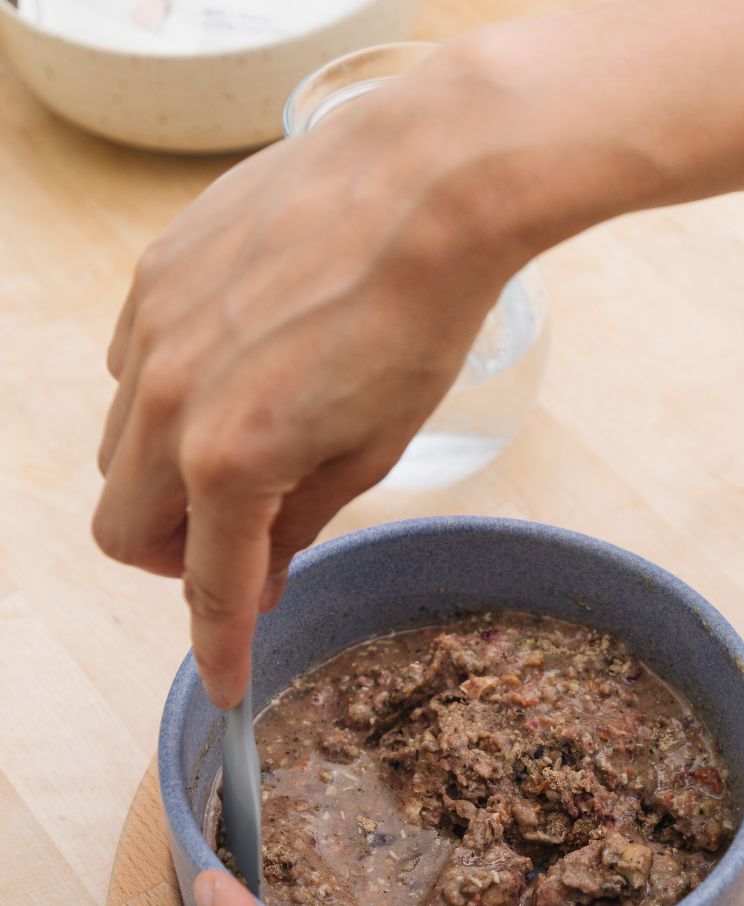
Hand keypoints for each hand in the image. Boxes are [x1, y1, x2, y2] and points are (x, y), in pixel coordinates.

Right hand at [91, 42, 525, 709]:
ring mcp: (150, 332)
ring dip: (168, 479)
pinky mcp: (152, 277)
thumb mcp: (373, 450)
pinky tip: (236, 375)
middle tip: (242, 543)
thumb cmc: (418, 321)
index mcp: (232, 459)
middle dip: (176, 558)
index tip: (224, 682)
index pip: (208, 584)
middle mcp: (168, 400)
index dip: (218, 644)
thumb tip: (256, 565)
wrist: (422, 183)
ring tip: (247, 451)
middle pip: (123, 528)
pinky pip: (129, 371)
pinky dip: (168, 401)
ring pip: (118, 451)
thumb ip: (297, 520)